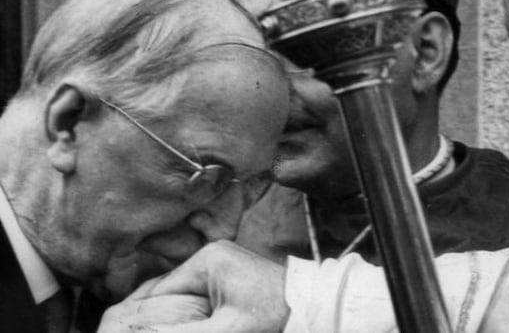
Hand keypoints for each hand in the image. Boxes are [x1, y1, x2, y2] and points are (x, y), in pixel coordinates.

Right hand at [100, 240, 289, 332]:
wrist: (316, 307)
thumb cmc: (277, 315)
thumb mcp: (228, 331)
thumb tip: (144, 332)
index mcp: (207, 260)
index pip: (158, 292)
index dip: (139, 318)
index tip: (118, 331)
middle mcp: (211, 256)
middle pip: (166, 293)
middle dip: (150, 318)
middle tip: (124, 330)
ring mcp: (220, 266)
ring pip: (179, 297)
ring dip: (167, 318)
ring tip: (144, 329)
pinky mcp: (229, 279)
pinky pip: (196, 298)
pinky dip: (185, 316)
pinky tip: (175, 328)